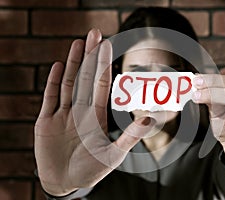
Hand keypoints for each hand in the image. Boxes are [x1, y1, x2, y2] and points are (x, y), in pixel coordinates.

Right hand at [34, 29, 154, 195]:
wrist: (65, 183)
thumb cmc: (91, 170)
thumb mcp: (114, 154)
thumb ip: (130, 136)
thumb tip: (150, 119)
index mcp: (96, 116)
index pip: (101, 84)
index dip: (104, 65)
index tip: (107, 46)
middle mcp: (80, 111)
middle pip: (86, 77)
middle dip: (90, 56)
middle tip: (94, 33)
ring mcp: (63, 114)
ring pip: (69, 83)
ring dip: (73, 63)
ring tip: (78, 43)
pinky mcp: (45, 121)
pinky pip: (50, 98)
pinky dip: (53, 82)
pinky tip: (58, 66)